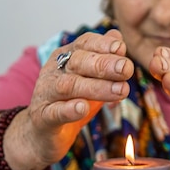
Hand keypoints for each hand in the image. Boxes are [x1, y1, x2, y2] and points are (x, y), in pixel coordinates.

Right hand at [23, 29, 133, 168]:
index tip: (121, 49)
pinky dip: (69, 110)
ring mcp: (46, 94)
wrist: (43, 132)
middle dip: (104, 64)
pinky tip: (82, 108)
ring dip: (96, 87)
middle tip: (126, 69)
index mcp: (66, 58)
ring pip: (69, 86)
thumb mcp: (89, 78)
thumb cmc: (69, 101)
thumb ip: (102, 58)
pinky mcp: (43, 118)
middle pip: (78, 62)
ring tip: (120, 91)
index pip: (83, 44)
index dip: (102, 45)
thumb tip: (117, 36)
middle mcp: (54, 72)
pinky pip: (55, 112)